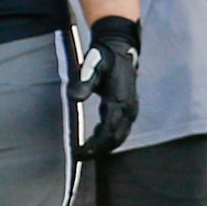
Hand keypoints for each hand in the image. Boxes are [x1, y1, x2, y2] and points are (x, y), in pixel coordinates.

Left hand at [72, 15, 141, 156]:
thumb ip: (83, 82)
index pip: (107, 131)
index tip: (78, 152)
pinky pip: (122, 130)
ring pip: (120, 136)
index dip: (94, 145)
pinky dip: (111, 140)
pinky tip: (98, 143)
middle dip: (98, 150)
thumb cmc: (103, 58)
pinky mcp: (130, 109)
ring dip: (105, 147)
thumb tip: (74, 99)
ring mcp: (132, 109)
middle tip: (79, 157)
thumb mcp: (91, 67)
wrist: (120, 48)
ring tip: (86, 154)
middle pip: (115, 138)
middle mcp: (129, 108)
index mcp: (119, 100)